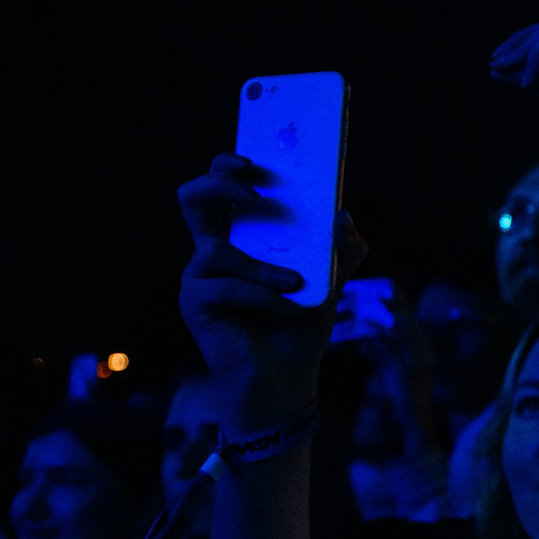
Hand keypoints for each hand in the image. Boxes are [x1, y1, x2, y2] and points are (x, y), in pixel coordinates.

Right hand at [177, 156, 366, 432]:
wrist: (285, 381)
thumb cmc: (299, 328)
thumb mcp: (329, 283)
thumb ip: (340, 249)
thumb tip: (344, 214)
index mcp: (240, 239)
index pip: (224, 189)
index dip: (230, 165)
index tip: (256, 156)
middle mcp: (211, 252)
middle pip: (193, 197)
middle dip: (220, 181)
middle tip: (256, 191)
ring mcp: (199, 278)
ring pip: (218, 250)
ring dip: (263, 268)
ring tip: (296, 285)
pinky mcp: (195, 304)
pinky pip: (229, 287)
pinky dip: (265, 297)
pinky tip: (287, 310)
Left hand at [351, 291, 448, 456]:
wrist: (418, 424)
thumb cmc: (406, 400)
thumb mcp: (393, 374)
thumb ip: (381, 356)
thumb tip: (364, 340)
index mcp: (424, 353)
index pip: (413, 324)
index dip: (402, 307)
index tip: (390, 289)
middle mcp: (423, 356)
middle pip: (407, 325)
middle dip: (395, 308)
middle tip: (380, 294)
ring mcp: (415, 365)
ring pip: (397, 339)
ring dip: (380, 327)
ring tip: (365, 318)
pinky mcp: (404, 374)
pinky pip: (388, 355)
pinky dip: (375, 347)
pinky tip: (364, 339)